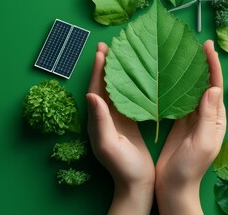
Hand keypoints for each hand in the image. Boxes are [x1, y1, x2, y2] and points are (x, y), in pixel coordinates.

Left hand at [87, 42, 154, 214]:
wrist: (137, 183)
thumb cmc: (123, 167)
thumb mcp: (110, 144)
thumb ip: (100, 121)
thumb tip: (91, 95)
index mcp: (98, 120)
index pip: (95, 89)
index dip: (97, 70)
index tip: (101, 51)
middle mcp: (105, 117)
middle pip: (103, 86)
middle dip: (105, 65)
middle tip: (109, 45)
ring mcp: (117, 119)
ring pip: (115, 90)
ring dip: (116, 72)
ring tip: (121, 55)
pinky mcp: (129, 122)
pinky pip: (127, 99)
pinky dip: (129, 85)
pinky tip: (135, 77)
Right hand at [155, 40, 226, 214]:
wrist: (174, 186)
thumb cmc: (190, 168)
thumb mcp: (203, 142)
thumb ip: (208, 117)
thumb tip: (214, 88)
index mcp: (215, 118)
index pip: (215, 86)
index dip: (212, 65)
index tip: (206, 45)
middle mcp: (205, 115)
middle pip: (203, 83)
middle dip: (200, 63)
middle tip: (190, 43)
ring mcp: (191, 118)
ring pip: (190, 89)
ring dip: (187, 72)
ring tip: (178, 54)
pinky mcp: (177, 122)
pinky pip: (178, 99)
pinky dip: (174, 86)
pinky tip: (166, 76)